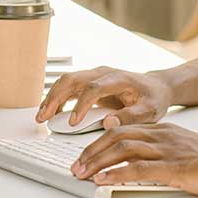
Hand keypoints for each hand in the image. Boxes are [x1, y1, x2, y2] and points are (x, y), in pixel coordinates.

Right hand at [35, 66, 172, 129]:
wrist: (156, 88)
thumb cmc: (153, 98)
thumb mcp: (149, 111)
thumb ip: (131, 116)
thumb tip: (109, 123)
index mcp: (118, 78)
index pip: (93, 87)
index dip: (80, 104)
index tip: (73, 122)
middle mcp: (103, 74)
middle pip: (73, 79)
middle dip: (55, 97)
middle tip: (44, 117)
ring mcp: (95, 76)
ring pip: (67, 81)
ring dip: (52, 97)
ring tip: (41, 116)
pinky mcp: (90, 83)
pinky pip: (69, 87)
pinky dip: (57, 98)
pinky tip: (51, 112)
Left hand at [71, 122, 197, 196]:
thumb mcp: (184, 149)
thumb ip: (162, 151)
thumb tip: (139, 164)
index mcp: (163, 130)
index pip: (122, 130)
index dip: (99, 141)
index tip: (85, 154)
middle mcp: (162, 136)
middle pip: (117, 136)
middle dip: (92, 150)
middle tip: (76, 165)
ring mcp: (168, 151)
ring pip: (124, 149)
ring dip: (98, 161)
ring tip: (83, 173)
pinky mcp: (176, 168)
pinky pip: (140, 168)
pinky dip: (117, 173)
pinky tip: (104, 180)